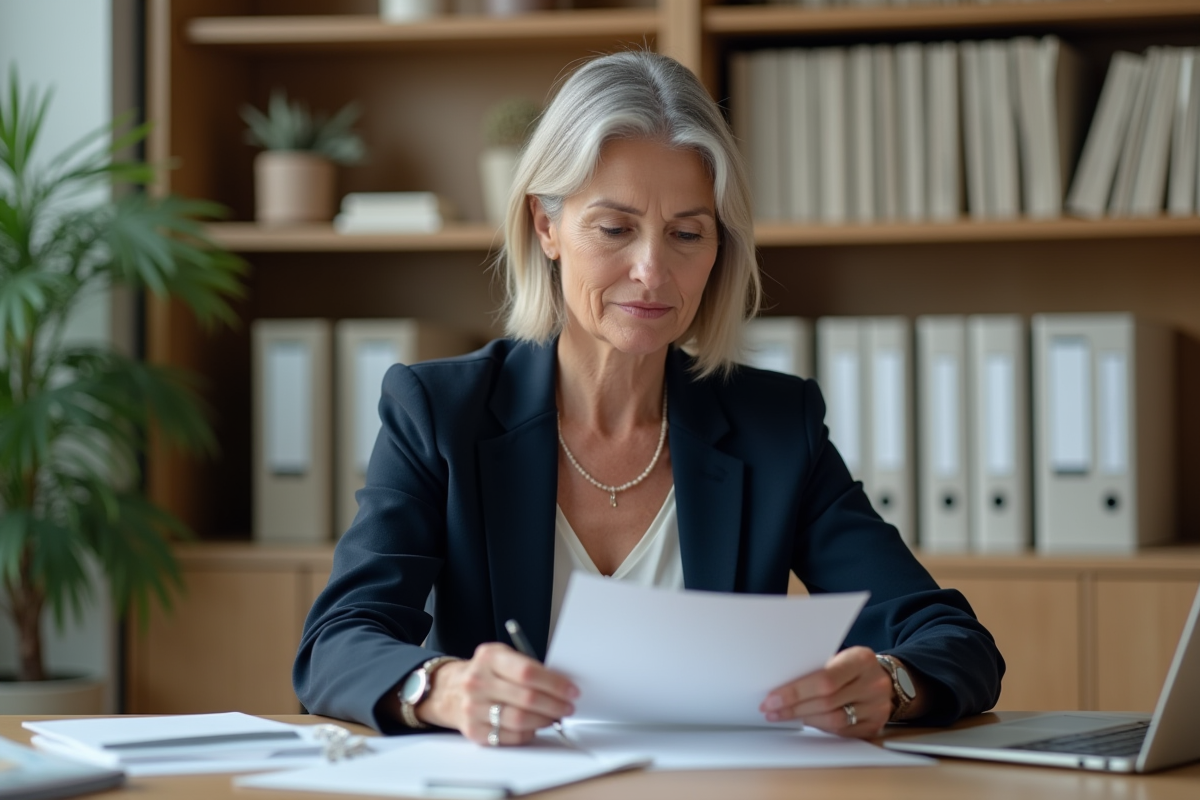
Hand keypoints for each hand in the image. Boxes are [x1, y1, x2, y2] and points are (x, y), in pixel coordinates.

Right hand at [416, 643, 579, 745]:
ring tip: (554, 716)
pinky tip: (534, 726)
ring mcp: (473, 707)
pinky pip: (510, 736)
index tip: (571, 690)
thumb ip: (527, 666)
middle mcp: (478, 682)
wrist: (448, 690)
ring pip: (520, 720)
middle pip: (527, 698)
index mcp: (489, 657)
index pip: (528, 672)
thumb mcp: (501, 656)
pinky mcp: (474, 730)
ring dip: (544, 720)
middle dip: (555, 704)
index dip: (554, 683)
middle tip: (567, 707)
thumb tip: (561, 685)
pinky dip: (528, 733)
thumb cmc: (484, 672)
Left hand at [759, 646, 893, 737]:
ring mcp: (877, 707)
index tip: (772, 698)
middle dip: (794, 707)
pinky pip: (842, 732)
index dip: (795, 691)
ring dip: (804, 719)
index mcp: (862, 660)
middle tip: (771, 709)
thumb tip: (781, 684)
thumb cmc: (853, 666)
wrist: (884, 678)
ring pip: (834, 721)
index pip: (824, 679)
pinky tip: (806, 721)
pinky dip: (820, 727)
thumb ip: (817, 668)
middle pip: (826, 702)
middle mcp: (873, 684)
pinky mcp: (875, 725)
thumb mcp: (840, 657)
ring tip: (784, 716)